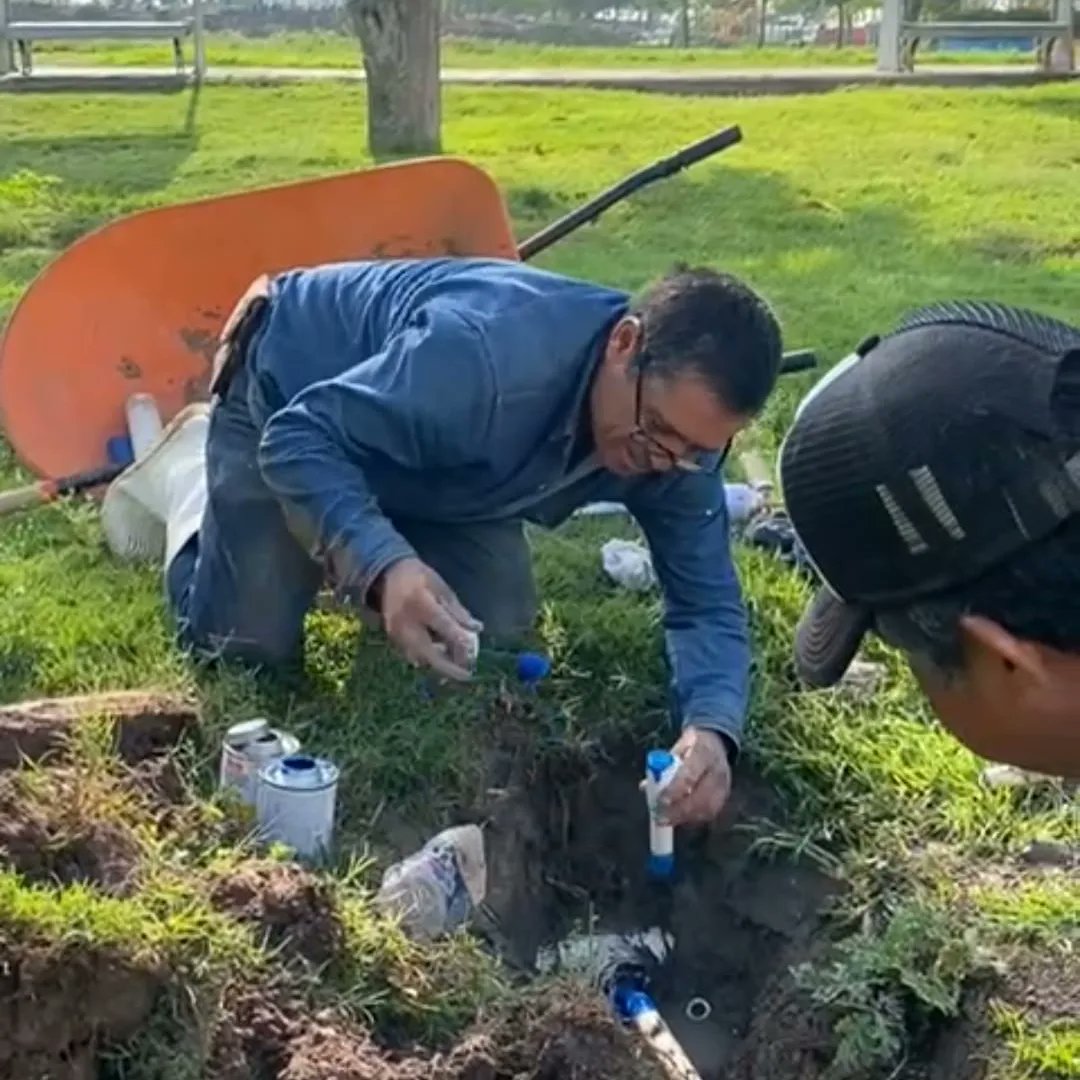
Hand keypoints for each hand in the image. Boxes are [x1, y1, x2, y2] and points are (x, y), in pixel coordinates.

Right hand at [376, 558, 481, 680]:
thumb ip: (457, 609)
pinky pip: (412, 655)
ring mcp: (397, 633)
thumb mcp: (441, 586)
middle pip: (430, 654)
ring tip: (457, 665)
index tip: (474, 655)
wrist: (386, 575)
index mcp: (421, 604)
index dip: (461, 643)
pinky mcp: (393, 639)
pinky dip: (428, 659)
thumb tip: (476, 628)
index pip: (445, 629)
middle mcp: (407, 623)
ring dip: (440, 665)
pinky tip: (441, 657)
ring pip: (421, 658)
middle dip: (449, 668)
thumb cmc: (418, 577)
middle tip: (466, 676)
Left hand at [659, 727, 732, 826]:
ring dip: (684, 817)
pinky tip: (679, 819)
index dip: (675, 789)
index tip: (660, 801)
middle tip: (660, 817)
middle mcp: (718, 769)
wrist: (716, 744)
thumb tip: (645, 787)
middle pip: (701, 796)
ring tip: (666, 820)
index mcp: (704, 751)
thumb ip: (662, 767)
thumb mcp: (676, 749)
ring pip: (707, 808)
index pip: (690, 773)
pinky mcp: (724, 796)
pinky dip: (693, 818)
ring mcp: (724, 785)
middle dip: (679, 810)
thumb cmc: (690, 747)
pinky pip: (710, 812)